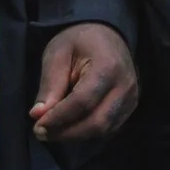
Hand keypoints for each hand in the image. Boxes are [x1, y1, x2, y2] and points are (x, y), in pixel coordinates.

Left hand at [30, 22, 140, 144]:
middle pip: (97, 122)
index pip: (83, 102)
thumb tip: (38, 114)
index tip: (37, 125)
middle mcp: (125, 86)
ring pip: (104, 129)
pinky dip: (88, 133)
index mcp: (108, 67)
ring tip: (53, 132)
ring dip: (76, 136)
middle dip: (67, 133)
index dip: (59, 118)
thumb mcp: (57, 55)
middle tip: (42, 133)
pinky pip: (110, 128)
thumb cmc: (79, 41)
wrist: (107, 34)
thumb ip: (50, 85)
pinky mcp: (130, 106)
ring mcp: (131, 97)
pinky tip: (70, 128)